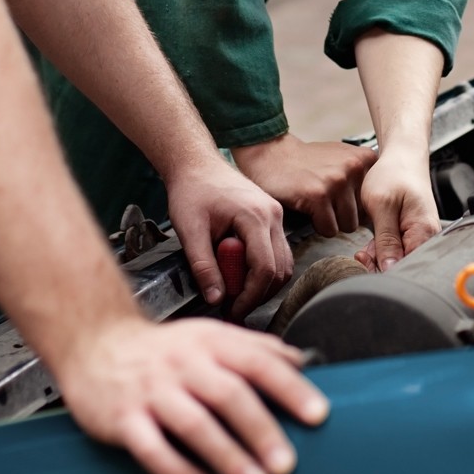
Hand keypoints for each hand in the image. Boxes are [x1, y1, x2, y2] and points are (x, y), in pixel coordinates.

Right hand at [59, 315, 328, 473]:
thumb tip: (302, 363)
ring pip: (193, 424)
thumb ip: (254, 349)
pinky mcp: (122, 419)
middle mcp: (183, 364)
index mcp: (210, 342)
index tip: (318, 415)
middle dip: (262, 431)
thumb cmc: (163, 349)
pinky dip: (180, 472)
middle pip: (229, 395)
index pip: (257, 362)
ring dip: (228, 457)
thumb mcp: (210, 336)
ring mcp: (151, 391)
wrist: (96, 343)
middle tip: (287, 465)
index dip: (290, 388)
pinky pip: (152, 449)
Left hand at [163, 155, 291, 318]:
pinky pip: (278, 252)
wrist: (196, 164)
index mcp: (255, 217)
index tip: (231, 309)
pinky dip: (263, 268)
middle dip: (258, 294)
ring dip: (262, 283)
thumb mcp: (189, 231)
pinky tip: (240, 272)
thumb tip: (216, 299)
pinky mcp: (272, 218)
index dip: (250, 296)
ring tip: (234, 291)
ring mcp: (276, 215)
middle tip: (232, 305)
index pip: (264, 269)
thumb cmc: (191, 191)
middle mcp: (273, 216)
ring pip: (283, 263)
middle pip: (280, 269)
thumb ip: (203, 266)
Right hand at [233, 132, 376, 237]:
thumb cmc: (309, 162)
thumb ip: (363, 178)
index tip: (342, 199)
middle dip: (344, 215)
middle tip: (326, 203)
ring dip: (331, 222)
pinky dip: (317, 225)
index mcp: (365, 159)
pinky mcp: (318, 195)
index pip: (376, 202)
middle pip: (363, 216)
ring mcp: (337, 181)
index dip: (357, 206)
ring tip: (317, 205)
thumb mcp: (343, 158)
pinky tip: (307, 208)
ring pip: (347, 225)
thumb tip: (381, 210)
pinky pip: (328, 229)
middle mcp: (355, 167)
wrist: (273, 154)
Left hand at [353, 148, 440, 271]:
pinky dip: (382, 250)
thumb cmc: (395, 174)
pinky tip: (372, 243)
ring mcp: (420, 236)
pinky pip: (397, 251)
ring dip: (378, 257)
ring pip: (398, 260)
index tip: (366, 262)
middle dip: (379, 265)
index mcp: (424, 232)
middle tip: (362, 254)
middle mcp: (426, 237)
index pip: (407, 266)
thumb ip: (386, 240)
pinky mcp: (411, 234)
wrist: (402, 156)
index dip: (385, 270)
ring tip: (364, 248)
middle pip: (403, 266)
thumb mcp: (383, 206)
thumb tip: (389, 268)